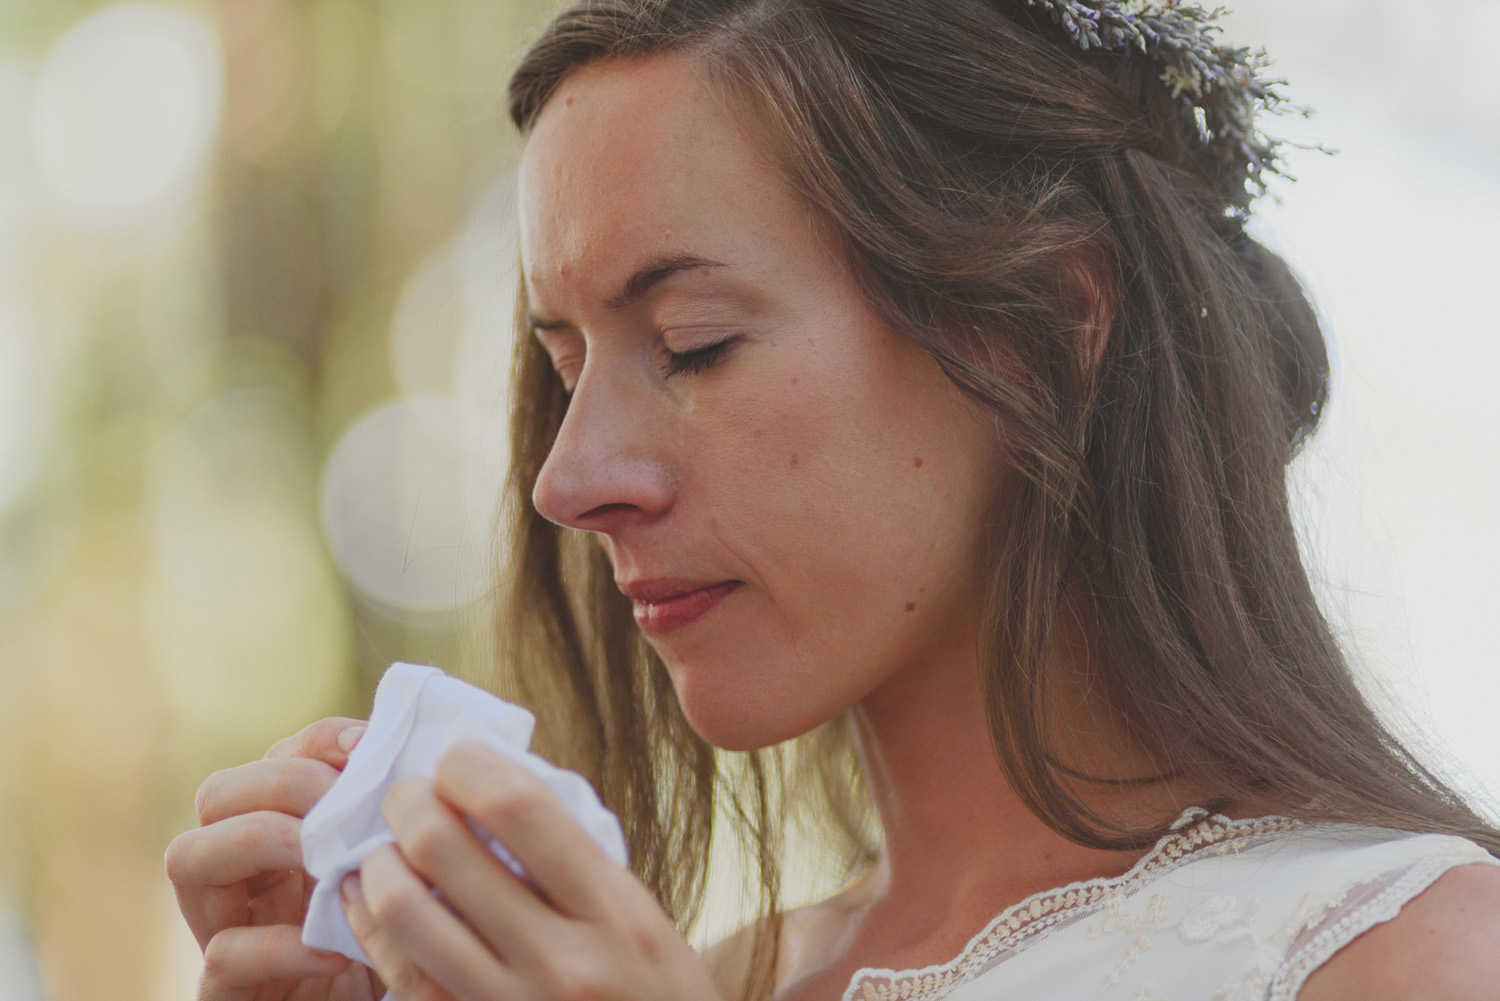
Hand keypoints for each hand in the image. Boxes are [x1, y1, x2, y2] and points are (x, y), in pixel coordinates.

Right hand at [165, 717, 384, 1000]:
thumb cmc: (401, 952)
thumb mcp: (405, 879)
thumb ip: (401, 827)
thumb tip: (421, 763)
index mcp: (291, 834)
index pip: (281, 758)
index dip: (319, 742)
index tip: (369, 749)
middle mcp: (248, 875)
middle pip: (216, 793)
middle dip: (279, 782)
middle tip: (340, 803)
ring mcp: (225, 930)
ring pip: (187, 856)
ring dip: (258, 840)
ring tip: (322, 859)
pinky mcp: (224, 994)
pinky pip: (224, 955)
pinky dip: (278, 947)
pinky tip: (335, 953)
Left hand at [341, 742, 724, 1000]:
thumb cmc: (658, 996)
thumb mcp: (644, 922)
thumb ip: (578, 862)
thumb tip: (496, 789)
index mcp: (613, 913)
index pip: (518, 808)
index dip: (470, 766)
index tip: (459, 758)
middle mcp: (559, 960)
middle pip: (443, 849)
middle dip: (409, 803)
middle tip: (409, 795)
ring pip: (402, 911)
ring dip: (378, 863)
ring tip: (385, 847)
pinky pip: (397, 975)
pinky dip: (367, 924)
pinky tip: (366, 900)